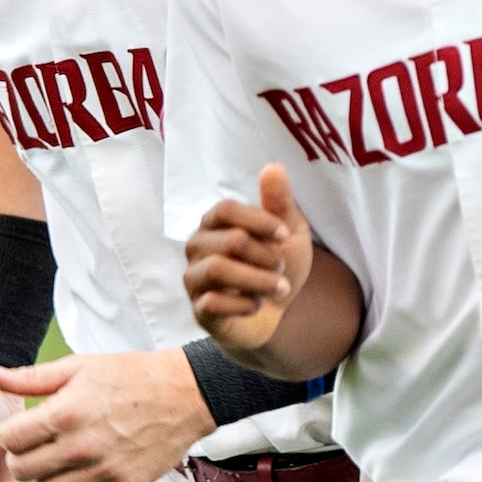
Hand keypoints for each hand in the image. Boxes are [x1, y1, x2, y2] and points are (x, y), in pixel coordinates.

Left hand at [0, 349, 212, 481]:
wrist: (183, 395)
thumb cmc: (129, 376)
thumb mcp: (78, 367)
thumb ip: (31, 378)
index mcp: (65, 414)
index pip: (9, 440)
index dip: (10, 434)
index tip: (25, 428)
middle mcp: (81, 447)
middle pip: (22, 471)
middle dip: (23, 458)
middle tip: (39, 446)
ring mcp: (103, 471)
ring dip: (49, 478)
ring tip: (63, 459)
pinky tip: (83, 475)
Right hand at [183, 167, 313, 357]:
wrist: (273, 313)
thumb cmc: (275, 266)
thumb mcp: (287, 233)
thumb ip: (279, 203)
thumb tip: (273, 167)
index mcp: (215, 223)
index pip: (226, 210)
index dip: (259, 221)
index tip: (284, 236)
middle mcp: (198, 247)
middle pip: (230, 241)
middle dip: (265, 255)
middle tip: (282, 267)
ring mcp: (194, 279)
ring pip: (218, 270)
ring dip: (258, 280)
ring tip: (279, 288)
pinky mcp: (198, 309)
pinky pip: (214, 303)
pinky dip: (245, 304)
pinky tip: (257, 305)